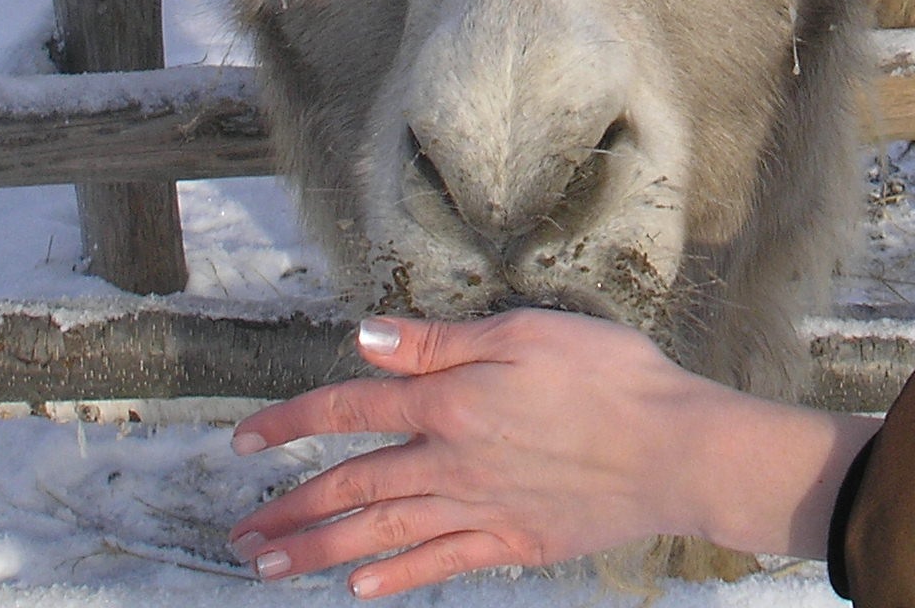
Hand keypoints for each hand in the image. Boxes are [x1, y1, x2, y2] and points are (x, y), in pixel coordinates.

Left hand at [227, 311, 879, 596]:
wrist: (674, 449)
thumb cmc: (610, 376)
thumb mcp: (524, 332)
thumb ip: (438, 343)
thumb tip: (366, 341)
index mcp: (450, 402)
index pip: (352, 409)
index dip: (292, 423)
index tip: (242, 441)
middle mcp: (451, 462)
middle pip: (352, 487)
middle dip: (289, 508)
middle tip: (240, 532)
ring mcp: (480, 509)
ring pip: (381, 534)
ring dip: (318, 551)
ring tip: (270, 565)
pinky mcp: (514, 542)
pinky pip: (438, 564)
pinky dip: (393, 578)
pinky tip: (358, 588)